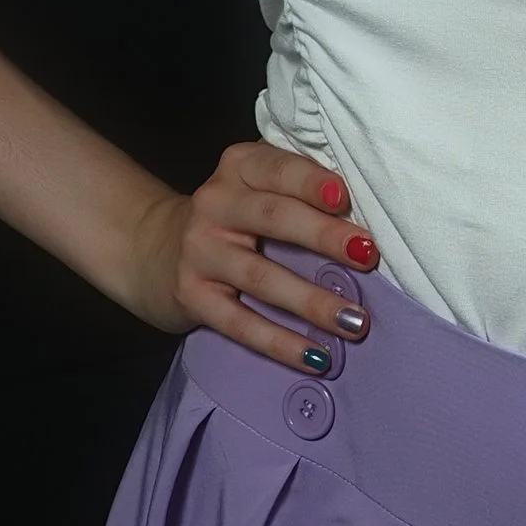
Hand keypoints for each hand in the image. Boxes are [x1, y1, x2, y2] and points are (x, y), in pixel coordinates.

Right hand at [122, 139, 378, 368]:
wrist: (156, 249)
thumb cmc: (236, 215)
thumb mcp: (257, 186)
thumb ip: (300, 191)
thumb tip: (365, 226)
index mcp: (240, 166)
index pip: (278, 168)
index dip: (311, 182)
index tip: (346, 199)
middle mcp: (215, 202)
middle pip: (273, 217)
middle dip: (324, 237)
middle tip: (369, 256)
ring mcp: (200, 251)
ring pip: (261, 276)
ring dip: (311, 301)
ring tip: (354, 321)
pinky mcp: (192, 296)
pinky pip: (241, 323)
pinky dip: (281, 343)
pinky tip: (317, 358)